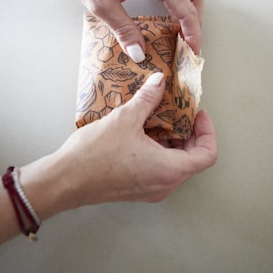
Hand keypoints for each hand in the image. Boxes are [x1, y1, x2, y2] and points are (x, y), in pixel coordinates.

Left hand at [39, 0, 204, 58]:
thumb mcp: (102, 4)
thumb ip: (123, 30)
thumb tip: (139, 53)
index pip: (186, 8)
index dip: (193, 32)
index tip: (193, 51)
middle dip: (195, 20)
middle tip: (187, 42)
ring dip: (189, 7)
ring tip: (180, 28)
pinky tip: (166, 9)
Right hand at [53, 73, 216, 208]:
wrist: (65, 180)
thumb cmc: (95, 156)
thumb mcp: (126, 119)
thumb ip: (148, 98)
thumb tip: (159, 82)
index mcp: (169, 170)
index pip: (207, 154)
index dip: (207, 132)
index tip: (197, 115)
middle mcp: (164, 184)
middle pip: (192, 159)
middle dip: (188, 133)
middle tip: (177, 113)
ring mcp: (150, 189)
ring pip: (174, 164)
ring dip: (171, 141)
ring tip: (158, 118)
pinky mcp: (137, 189)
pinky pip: (158, 169)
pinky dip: (158, 150)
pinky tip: (142, 132)